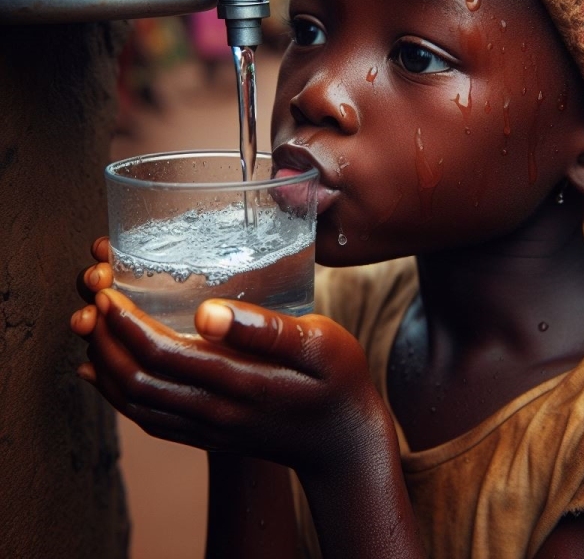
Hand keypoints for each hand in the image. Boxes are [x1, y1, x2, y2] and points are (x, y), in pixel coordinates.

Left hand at [70, 241, 387, 475]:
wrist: (343, 443)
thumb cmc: (338, 381)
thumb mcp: (319, 344)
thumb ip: (266, 329)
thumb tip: (208, 311)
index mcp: (240, 384)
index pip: (164, 355)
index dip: (127, 322)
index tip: (109, 289)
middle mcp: (214, 412)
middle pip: (136, 379)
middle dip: (103, 337)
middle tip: (92, 296)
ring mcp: (207, 428)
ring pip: (134, 402)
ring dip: (103, 363)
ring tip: (90, 325)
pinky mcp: (206, 435)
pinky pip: (147, 418)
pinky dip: (115, 394)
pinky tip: (101, 373)